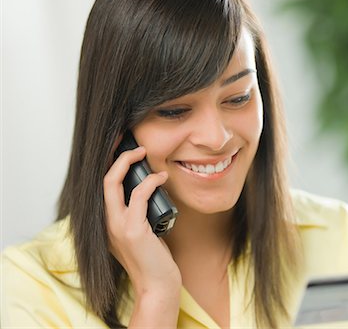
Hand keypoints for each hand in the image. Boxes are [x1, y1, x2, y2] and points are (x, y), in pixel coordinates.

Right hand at [103, 145, 180, 296]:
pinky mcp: (133, 230)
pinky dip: (151, 182)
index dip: (110, 165)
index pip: (102, 187)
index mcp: (107, 222)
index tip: (123, 149)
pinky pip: (139, 195)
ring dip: (130, 163)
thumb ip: (137, 214)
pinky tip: (162, 178)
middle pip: (102, 179)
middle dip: (116, 157)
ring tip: (145, 154)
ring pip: (112, 182)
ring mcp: (117, 226)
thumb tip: (148, 190)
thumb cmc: (152, 258)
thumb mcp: (140, 232)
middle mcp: (106, 222)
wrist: (157, 285)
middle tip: (134, 146)